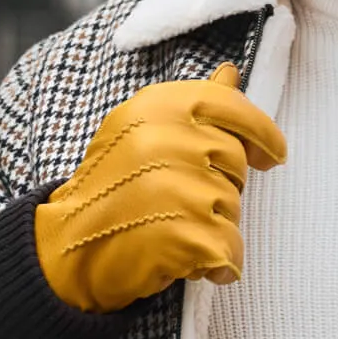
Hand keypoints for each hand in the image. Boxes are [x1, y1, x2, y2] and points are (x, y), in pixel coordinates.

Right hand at [35, 62, 286, 312]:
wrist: (64, 250)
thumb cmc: (111, 188)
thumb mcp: (143, 132)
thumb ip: (195, 106)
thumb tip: (231, 74)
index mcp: (158, 107)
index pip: (233, 107)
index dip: (262, 133)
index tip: (273, 156)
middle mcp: (165, 141)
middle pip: (237, 162)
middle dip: (222, 187)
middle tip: (180, 203)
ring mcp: (173, 187)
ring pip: (233, 208)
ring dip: (215, 228)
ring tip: (174, 231)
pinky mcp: (180, 234)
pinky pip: (229, 248)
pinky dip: (219, 264)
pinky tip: (191, 264)